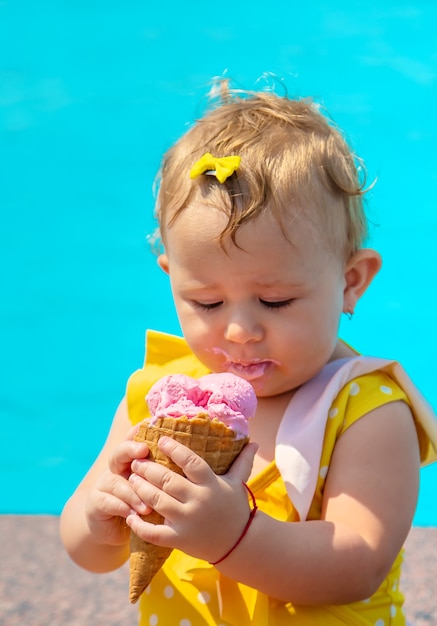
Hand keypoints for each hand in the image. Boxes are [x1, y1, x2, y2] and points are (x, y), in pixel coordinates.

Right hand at [85, 426, 150, 546]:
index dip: (139, 432)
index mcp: (131, 462)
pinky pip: (108, 502)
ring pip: (116, 481)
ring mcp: (104, 484)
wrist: (111, 528)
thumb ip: (162, 473)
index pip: (133, 441)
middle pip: (120, 452)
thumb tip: (185, 457)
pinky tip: (134, 514)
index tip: (149, 425)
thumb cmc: (139, 504)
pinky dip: (123, 507)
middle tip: (144, 450)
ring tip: (148, 503)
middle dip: (131, 448)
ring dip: (133, 491)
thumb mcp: (152, 488)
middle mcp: (116, 469)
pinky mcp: (96, 502)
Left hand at [126, 437, 257, 562]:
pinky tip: (130, 516)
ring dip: (141, 489)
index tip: (160, 439)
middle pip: (168, 480)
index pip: (190, 462)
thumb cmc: (235, 509)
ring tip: (131, 478)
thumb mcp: (238, 484)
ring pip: (158, 502)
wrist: (239, 544)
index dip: (174, 449)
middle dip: (148, 469)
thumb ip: (242, 461)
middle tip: (136, 461)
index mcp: (211, 484)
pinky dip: (139, 526)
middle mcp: (199, 501)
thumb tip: (254, 442)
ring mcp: (188, 521)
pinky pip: (155, 533)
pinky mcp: (180, 540)